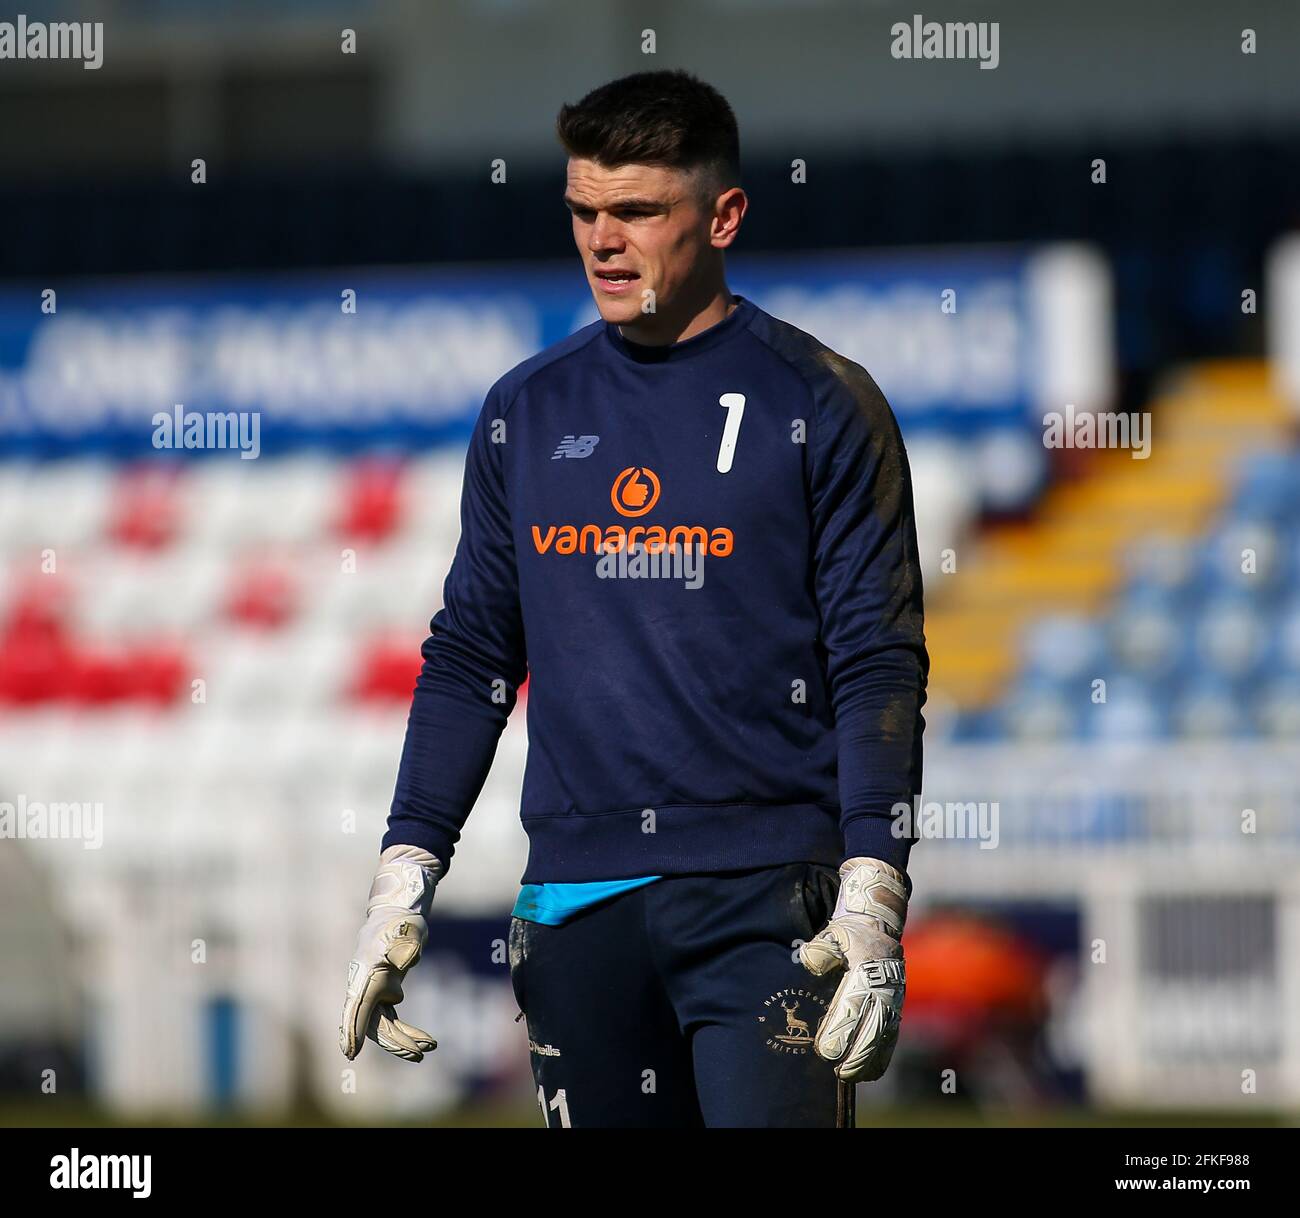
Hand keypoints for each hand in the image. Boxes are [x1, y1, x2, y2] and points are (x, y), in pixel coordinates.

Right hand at [339, 844, 442, 1061]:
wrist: (399, 915)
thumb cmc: (402, 924)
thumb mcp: (407, 933)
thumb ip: (406, 946)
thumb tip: (408, 960)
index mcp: (365, 974)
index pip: (356, 1006)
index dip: (352, 1031)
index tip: (350, 1054)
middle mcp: (365, 987)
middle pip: (373, 1023)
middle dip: (394, 1041)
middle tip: (419, 1054)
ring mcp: (373, 992)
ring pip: (383, 1027)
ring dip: (403, 1040)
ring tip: (429, 1048)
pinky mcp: (384, 994)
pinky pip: (392, 1021)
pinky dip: (407, 1032)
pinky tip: (426, 1041)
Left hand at [798, 856, 907, 1081]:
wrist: (879, 928)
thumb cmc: (850, 935)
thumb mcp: (835, 933)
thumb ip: (821, 949)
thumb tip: (810, 962)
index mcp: (868, 971)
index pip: (853, 1006)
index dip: (841, 1030)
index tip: (827, 1050)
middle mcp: (884, 989)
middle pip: (872, 1027)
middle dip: (856, 1052)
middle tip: (839, 1071)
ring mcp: (893, 1001)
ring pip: (884, 1037)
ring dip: (868, 1060)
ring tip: (850, 1078)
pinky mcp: (895, 1010)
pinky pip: (891, 1037)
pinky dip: (882, 1057)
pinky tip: (868, 1074)